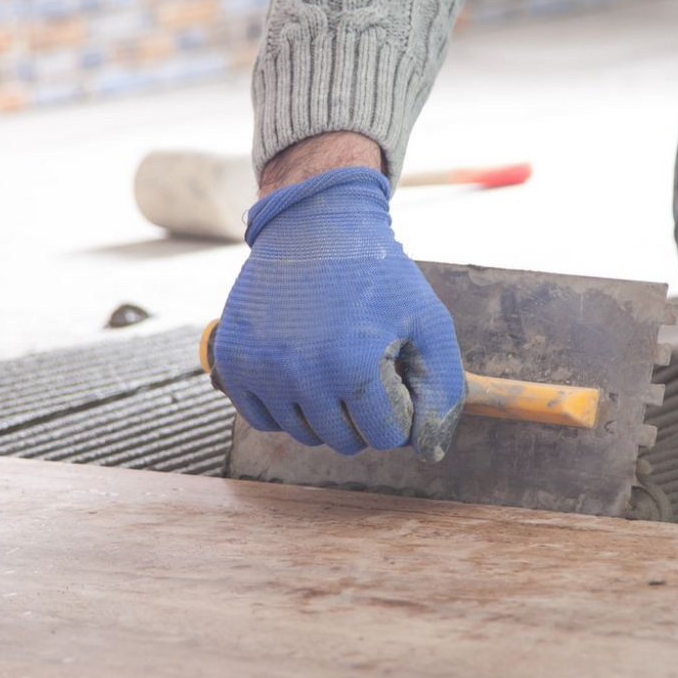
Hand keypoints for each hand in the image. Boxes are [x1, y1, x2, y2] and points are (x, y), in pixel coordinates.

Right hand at [213, 165, 465, 460]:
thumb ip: (444, 391)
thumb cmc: (379, 275)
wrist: (313, 224)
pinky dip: (285, 406)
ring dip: (326, 411)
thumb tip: (429, 453)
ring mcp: (260, 370)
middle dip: (366, 412)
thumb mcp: (429, 322)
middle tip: (365, 363)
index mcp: (353, 366)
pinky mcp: (233, 364)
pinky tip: (300, 368)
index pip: (388, 436)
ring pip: (305, 435)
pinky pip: (264, 420)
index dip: (400, 405)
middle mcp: (300, 374)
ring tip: (334, 360)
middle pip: (346, 441)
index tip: (395, 368)